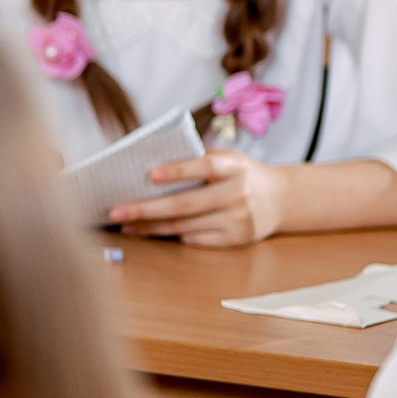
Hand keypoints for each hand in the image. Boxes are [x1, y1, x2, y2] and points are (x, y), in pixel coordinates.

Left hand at [107, 149, 286, 246]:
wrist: (281, 198)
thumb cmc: (240, 174)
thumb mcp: (227, 158)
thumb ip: (195, 158)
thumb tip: (144, 168)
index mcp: (235, 166)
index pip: (205, 166)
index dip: (178, 170)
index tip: (149, 175)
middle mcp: (239, 193)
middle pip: (185, 205)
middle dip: (146, 209)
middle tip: (115, 211)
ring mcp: (239, 220)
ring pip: (185, 226)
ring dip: (150, 227)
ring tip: (124, 224)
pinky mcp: (236, 240)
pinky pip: (195, 239)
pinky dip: (171, 235)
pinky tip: (150, 231)